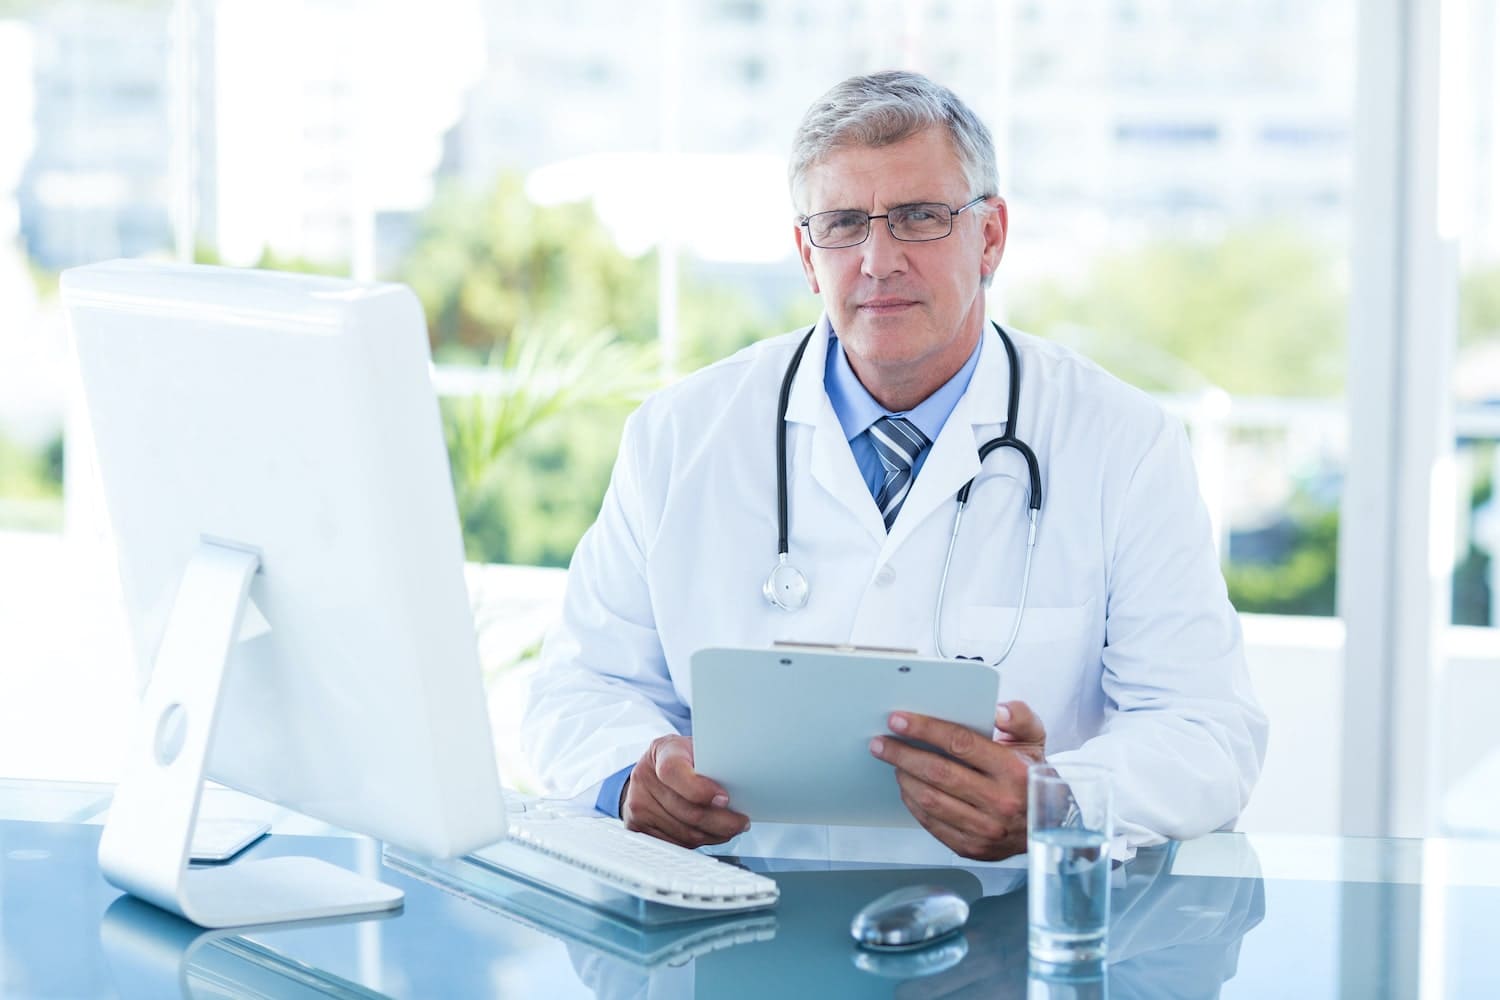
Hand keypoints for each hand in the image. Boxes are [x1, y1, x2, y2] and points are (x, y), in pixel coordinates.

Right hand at [620, 734, 749, 847]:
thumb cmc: (682, 757)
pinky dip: (698, 842)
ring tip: (730, 828)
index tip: (725, 798)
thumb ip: (712, 762)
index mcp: (662, 751)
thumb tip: (741, 781)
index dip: (701, 790)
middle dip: (721, 821)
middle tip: (740, 822)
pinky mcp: (638, 826)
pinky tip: (710, 833)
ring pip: (685, 833)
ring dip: (713, 835)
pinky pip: (676, 843)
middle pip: (687, 811)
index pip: (674, 772)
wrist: (652, 768)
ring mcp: (638, 804)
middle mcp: (644, 777)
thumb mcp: (697, 748)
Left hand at [869, 701, 1046, 860]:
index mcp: (1013, 771)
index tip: (899, 720)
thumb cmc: (1031, 777)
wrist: (1048, 824)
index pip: (960, 743)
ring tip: (893, 762)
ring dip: (904, 778)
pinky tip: (907, 786)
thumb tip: (997, 711)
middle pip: (938, 773)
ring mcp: (984, 829)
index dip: (925, 730)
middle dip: (902, 754)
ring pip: (930, 800)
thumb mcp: (1034, 740)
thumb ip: (1019, 716)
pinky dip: (913, 802)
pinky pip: (932, 823)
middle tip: (881, 742)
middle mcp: (1000, 802)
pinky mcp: (972, 848)